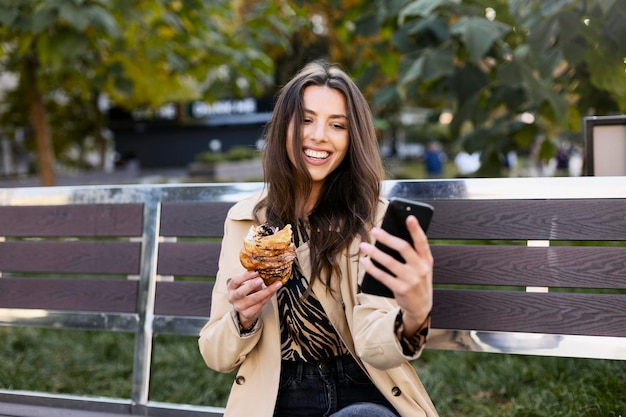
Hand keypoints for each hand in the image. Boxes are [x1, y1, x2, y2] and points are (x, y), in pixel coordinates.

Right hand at [227, 270, 281, 328]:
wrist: (245, 308)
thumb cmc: (246, 292)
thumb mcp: (245, 283)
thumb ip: (251, 277)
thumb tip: (263, 269)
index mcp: (231, 288)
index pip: (235, 281)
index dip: (245, 276)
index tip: (255, 272)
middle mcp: (233, 298)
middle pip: (241, 292)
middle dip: (251, 285)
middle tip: (261, 280)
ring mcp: (239, 307)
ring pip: (254, 299)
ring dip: (267, 291)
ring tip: (276, 284)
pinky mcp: (248, 313)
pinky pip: (261, 304)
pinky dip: (269, 296)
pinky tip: (274, 291)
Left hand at [359, 215, 432, 335]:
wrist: (421, 307)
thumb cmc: (418, 280)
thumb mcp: (422, 267)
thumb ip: (412, 254)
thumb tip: (389, 237)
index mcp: (427, 260)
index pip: (422, 242)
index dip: (416, 230)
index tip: (409, 217)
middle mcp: (421, 269)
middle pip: (403, 248)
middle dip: (387, 238)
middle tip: (374, 230)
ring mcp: (411, 280)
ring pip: (389, 262)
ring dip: (374, 252)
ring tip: (363, 246)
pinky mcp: (401, 290)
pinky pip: (383, 276)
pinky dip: (372, 268)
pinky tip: (364, 261)